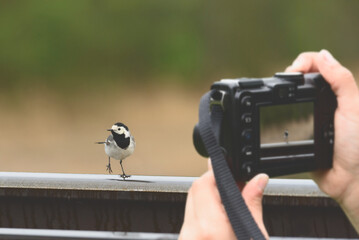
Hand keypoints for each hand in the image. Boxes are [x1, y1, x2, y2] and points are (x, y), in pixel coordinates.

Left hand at [179, 160, 268, 239]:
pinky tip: (219, 219)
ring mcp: (185, 238)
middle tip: (233, 189)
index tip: (227, 170)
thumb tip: (258, 180)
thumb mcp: (254, 237)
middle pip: (194, 190)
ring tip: (228, 207)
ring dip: (207, 198)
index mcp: (211, 228)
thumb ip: (252, 206)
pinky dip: (203, 213)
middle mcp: (192, 232)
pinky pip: (189, 218)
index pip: (203, 183)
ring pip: (190, 203)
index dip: (216, 173)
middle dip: (213, 184)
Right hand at [286, 50, 358, 230]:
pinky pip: (286, 115)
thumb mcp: (354, 107)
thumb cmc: (358, 146)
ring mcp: (311, 115)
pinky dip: (280, 110)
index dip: (303, 63)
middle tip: (286, 83)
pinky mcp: (300, 130)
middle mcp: (325, 101)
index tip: (294, 71)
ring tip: (279, 93)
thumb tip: (324, 55)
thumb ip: (341, 80)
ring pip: (292, 95)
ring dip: (284, 91)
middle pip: (302, 77)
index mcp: (338, 92)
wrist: (348, 179)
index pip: (318, 66)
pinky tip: (279, 109)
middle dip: (290, 75)